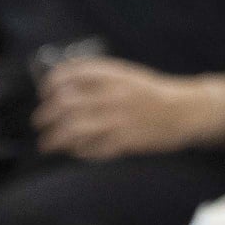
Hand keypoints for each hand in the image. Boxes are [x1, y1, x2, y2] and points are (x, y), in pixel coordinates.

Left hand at [34, 58, 205, 160]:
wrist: (184, 110)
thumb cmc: (152, 92)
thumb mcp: (126, 74)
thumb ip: (99, 77)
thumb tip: (62, 84)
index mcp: (115, 74)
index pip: (71, 74)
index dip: (51, 83)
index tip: (44, 92)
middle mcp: (113, 95)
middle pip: (66, 104)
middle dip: (46, 115)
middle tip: (40, 122)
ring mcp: (118, 119)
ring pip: (73, 130)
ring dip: (54, 138)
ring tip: (47, 143)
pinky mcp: (124, 141)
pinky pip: (90, 148)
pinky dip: (76, 150)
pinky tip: (73, 150)